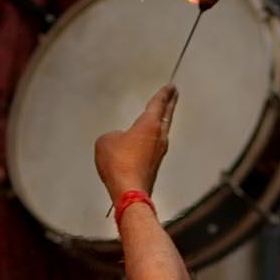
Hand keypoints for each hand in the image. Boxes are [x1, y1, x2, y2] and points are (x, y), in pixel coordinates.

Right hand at [94, 84, 177, 199]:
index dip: (164, 94)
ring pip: (163, 132)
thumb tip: (117, 141)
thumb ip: (112, 136)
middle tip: (174, 95)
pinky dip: (153, 142)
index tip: (170, 87)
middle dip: (170, 104)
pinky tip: (146, 144)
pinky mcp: (154, 167)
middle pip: (167, 116)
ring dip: (162, 123)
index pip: (158, 104)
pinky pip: (154, 149)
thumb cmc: (119, 164)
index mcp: (149, 124)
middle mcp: (159, 137)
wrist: (129, 191)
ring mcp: (159, 153)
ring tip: (161, 117)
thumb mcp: (106, 142)